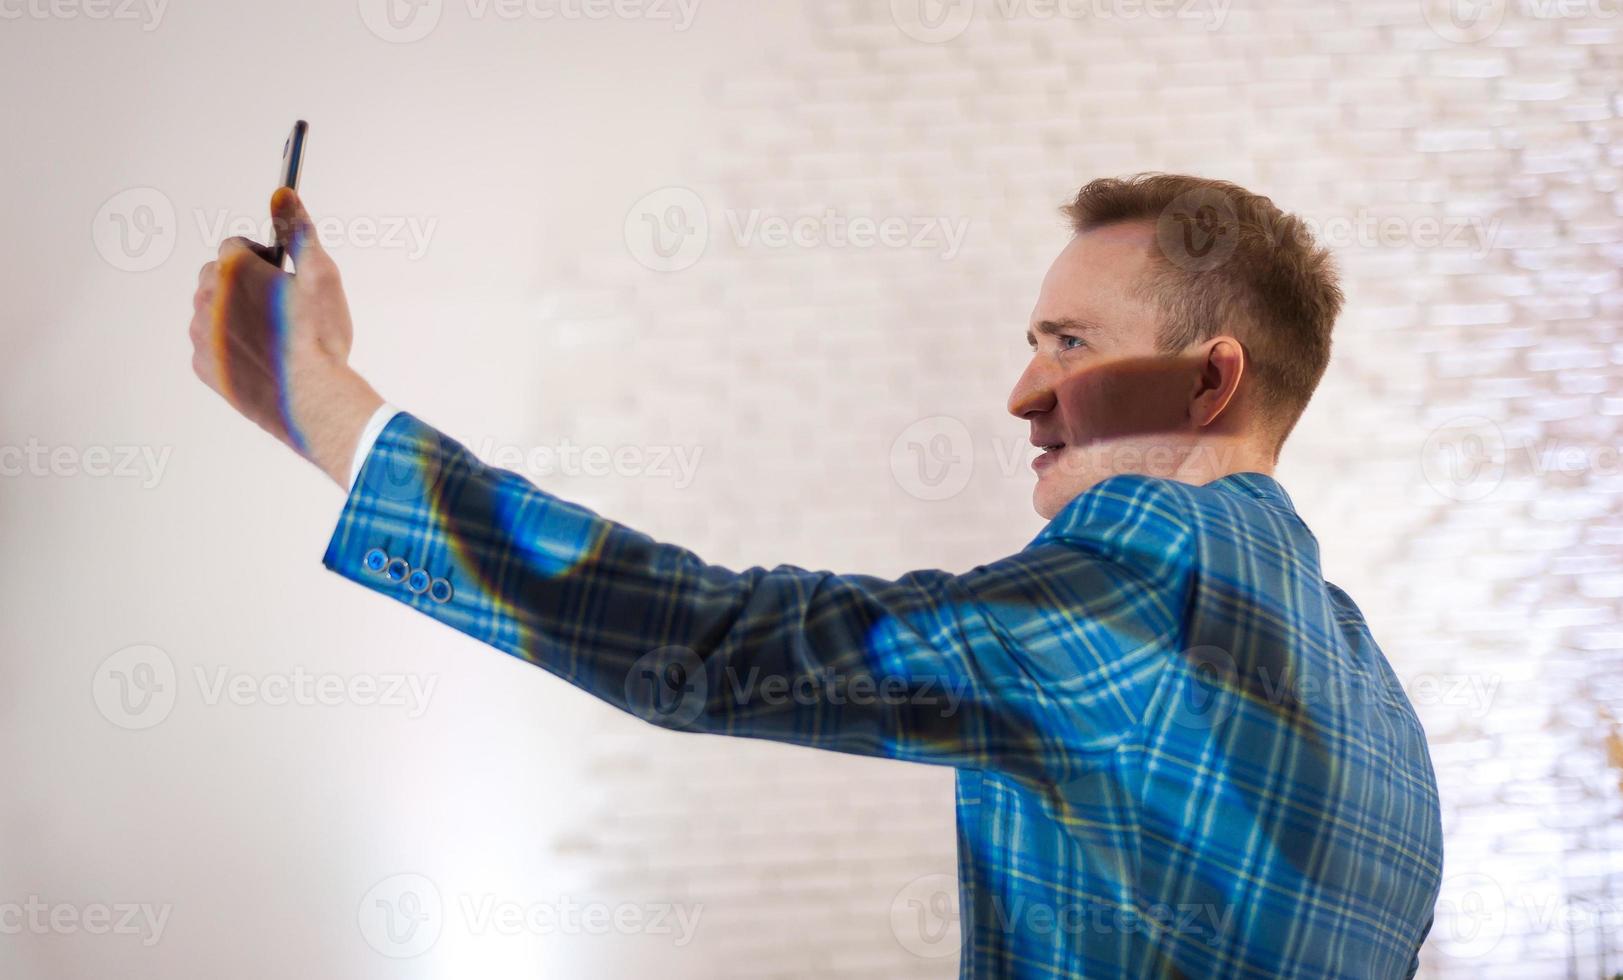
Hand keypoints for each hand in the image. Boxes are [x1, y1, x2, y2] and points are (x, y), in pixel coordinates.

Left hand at [190, 188, 383, 486]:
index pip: (235, 246)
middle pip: (217, 276)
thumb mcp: (321, 275)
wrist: (313, 400)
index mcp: (233, 269)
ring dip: (232, 314)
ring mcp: (199, 334)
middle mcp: (206, 297)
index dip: (262, 258)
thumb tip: (282, 191)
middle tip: (279, 307)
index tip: (282, 276)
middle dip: (241, 284)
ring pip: (210, 310)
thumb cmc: (320, 336)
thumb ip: (297, 230)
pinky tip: (260, 358)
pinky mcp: (202, 366)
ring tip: (271, 336)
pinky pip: (208, 344)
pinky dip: (228, 346)